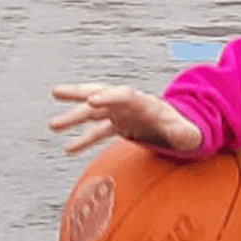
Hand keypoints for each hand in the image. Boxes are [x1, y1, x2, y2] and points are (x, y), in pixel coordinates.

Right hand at [49, 83, 202, 155]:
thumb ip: (184, 133)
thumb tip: (184, 135)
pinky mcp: (119, 125)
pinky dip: (83, 139)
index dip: (108, 97)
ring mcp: (122, 114)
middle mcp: (130, 105)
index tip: (91, 101)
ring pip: (93, 111)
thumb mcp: (188, 133)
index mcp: (146, 103)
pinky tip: (67, 149)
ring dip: (73, 117)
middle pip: (102, 94)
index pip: (124, 95)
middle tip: (55, 92)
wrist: (183, 130)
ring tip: (52, 125)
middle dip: (79, 92)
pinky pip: (97, 131)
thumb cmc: (186, 130)